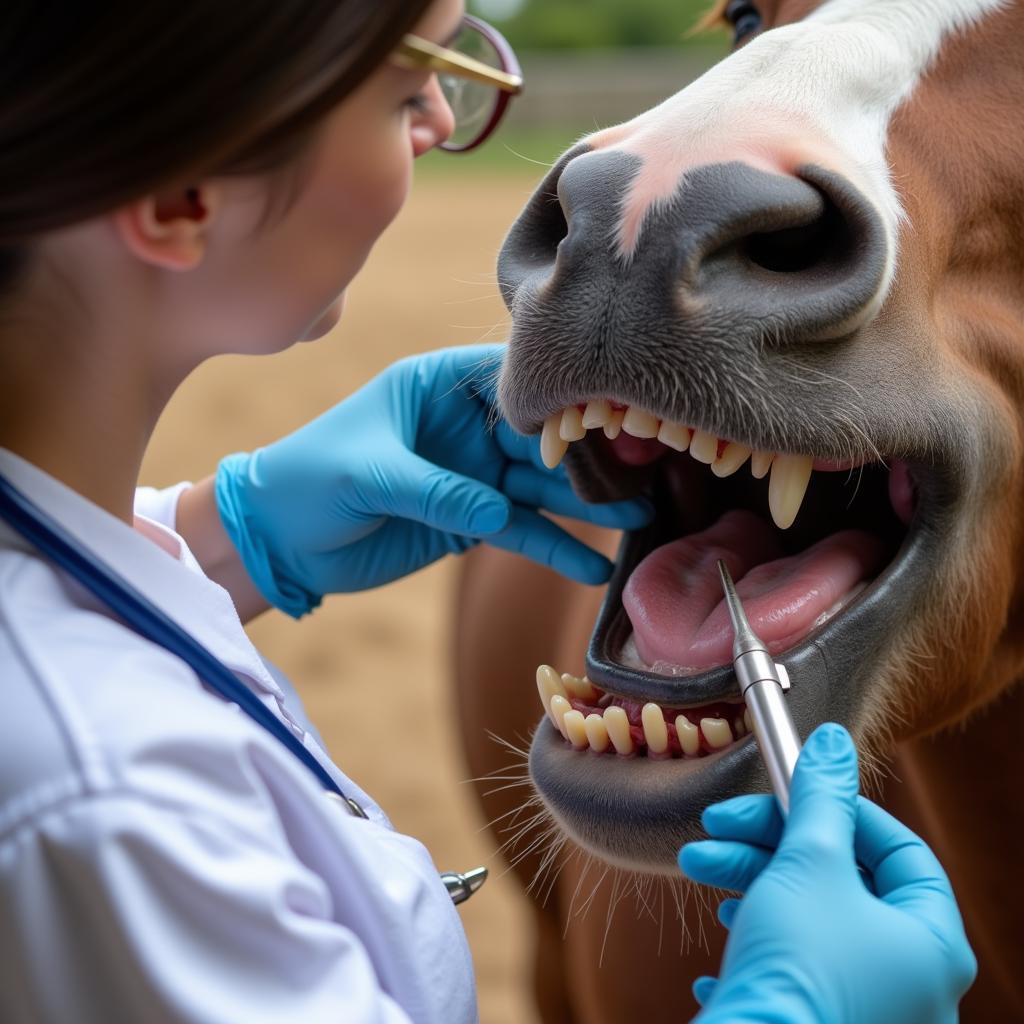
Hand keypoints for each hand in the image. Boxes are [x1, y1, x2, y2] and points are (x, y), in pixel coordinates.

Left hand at [214, 344, 650, 615]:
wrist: (279, 539)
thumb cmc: (308, 480)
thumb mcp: (367, 473)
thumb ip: (435, 490)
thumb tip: (498, 514)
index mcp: (438, 385)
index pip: (512, 376)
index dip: (559, 390)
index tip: (612, 406)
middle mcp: (467, 424)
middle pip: (541, 433)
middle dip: (589, 451)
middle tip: (645, 467)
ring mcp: (474, 474)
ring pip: (541, 485)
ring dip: (585, 503)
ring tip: (639, 517)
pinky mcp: (471, 521)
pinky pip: (521, 532)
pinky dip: (554, 549)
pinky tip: (592, 568)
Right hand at [678, 724, 975, 1023]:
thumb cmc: (798, 968)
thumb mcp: (809, 863)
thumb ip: (822, 800)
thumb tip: (833, 742)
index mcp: (931, 942)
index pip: (900, 850)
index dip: (842, 810)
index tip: (790, 792)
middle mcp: (912, 983)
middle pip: (842, 883)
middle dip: (770, 845)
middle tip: (719, 825)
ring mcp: (869, 1013)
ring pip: (810, 922)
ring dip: (751, 884)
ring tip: (701, 868)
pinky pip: (792, 972)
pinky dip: (755, 944)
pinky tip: (720, 940)